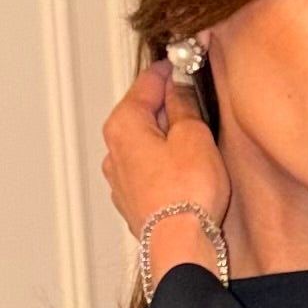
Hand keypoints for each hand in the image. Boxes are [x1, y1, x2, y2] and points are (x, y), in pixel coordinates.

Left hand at [103, 46, 233, 279]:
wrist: (180, 246)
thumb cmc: (186, 194)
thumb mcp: (193, 135)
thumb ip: (184, 105)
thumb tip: (179, 88)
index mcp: (124, 125)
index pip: (146, 83)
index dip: (167, 69)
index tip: (181, 61)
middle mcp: (114, 151)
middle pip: (141, 114)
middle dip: (165, 104)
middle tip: (192, 94)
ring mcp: (121, 180)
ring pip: (144, 144)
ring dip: (165, 136)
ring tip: (194, 136)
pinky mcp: (134, 202)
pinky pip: (149, 170)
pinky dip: (165, 162)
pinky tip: (186, 168)